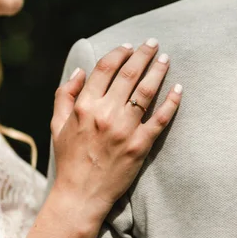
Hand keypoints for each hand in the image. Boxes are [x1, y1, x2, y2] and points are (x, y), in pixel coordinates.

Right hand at [50, 39, 181, 222]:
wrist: (81, 194)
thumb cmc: (69, 159)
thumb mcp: (57, 125)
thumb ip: (65, 96)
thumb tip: (80, 72)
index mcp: (85, 107)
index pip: (105, 69)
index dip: (118, 53)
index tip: (129, 46)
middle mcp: (105, 114)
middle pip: (129, 74)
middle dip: (143, 54)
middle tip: (154, 43)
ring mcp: (124, 130)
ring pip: (146, 92)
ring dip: (158, 71)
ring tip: (166, 59)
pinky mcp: (140, 146)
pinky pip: (160, 119)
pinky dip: (171, 102)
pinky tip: (179, 88)